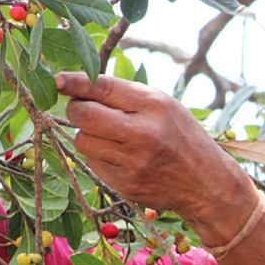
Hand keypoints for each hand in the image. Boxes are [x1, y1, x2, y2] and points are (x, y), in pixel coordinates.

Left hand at [57, 73, 249, 223]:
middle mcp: (142, 132)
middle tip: (84, 110)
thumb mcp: (164, 105)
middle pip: (83, 115)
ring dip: (89, 135)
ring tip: (111, 137)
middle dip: (76, 109)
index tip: (58, 81)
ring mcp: (132, 161)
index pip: (102, 87)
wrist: (206, 183)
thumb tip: (75, 85)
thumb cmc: (181, 136)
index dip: (74, 83)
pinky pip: (93, 163)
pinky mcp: (125, 184)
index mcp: (154, 105)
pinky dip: (100, 157)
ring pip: (83, 141)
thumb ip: (124, 95)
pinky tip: (122, 158)